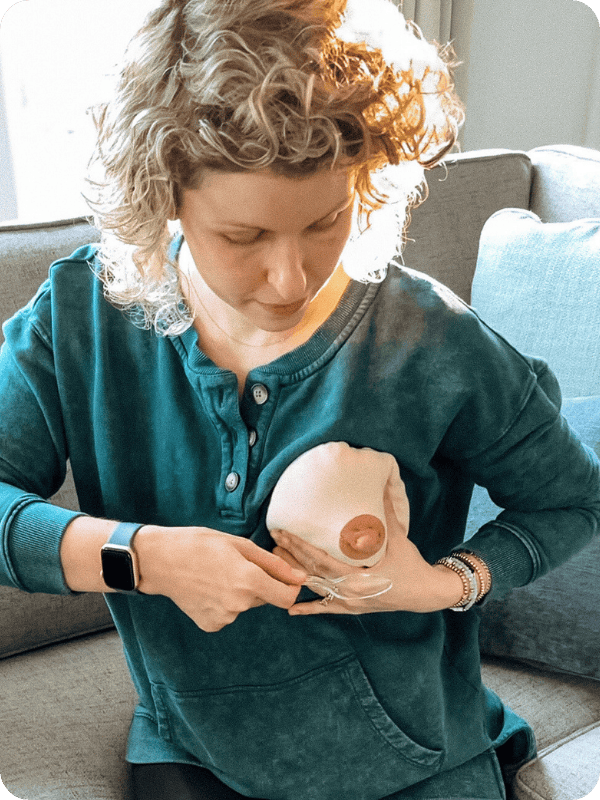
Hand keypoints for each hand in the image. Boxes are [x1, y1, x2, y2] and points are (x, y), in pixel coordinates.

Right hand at [135, 526, 306, 631]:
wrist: (160, 561)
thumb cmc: (199, 545)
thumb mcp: (239, 544)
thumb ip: (273, 564)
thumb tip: (300, 577)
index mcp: (249, 581)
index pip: (287, 597)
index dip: (290, 587)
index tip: (284, 577)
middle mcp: (239, 604)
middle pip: (265, 598)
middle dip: (259, 584)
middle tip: (235, 565)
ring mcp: (224, 617)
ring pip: (245, 604)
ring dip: (240, 592)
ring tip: (216, 574)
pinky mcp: (211, 624)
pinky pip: (229, 612)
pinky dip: (224, 602)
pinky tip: (208, 588)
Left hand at [271, 494, 463, 615]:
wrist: (425, 593)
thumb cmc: (411, 564)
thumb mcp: (398, 537)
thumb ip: (387, 511)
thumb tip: (382, 482)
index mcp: (359, 575)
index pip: (321, 559)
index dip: (300, 546)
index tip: (283, 532)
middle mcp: (350, 592)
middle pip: (313, 572)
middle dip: (291, 555)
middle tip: (273, 538)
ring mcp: (350, 602)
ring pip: (316, 589)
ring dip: (295, 576)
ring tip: (274, 562)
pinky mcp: (352, 609)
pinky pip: (326, 609)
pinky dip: (309, 608)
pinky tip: (290, 609)